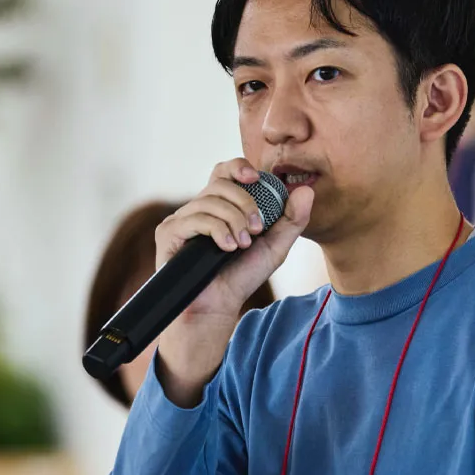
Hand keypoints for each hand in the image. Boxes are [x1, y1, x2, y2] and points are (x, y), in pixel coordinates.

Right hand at [151, 158, 312, 403]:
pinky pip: (193, 218)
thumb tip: (306, 189)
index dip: (239, 167)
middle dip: (244, 201)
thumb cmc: (242, 276)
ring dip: (233, 219)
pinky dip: (216, 230)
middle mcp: (200, 207)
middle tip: (257, 228)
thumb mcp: (275, 247)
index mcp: (222, 205)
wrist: (218, 308)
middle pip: (219, 181)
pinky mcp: (169, 233)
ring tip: (243, 244)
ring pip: (209, 199)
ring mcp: (182, 218)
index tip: (257, 178)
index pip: (226, 171)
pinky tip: (228, 247)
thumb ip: (292, 220)